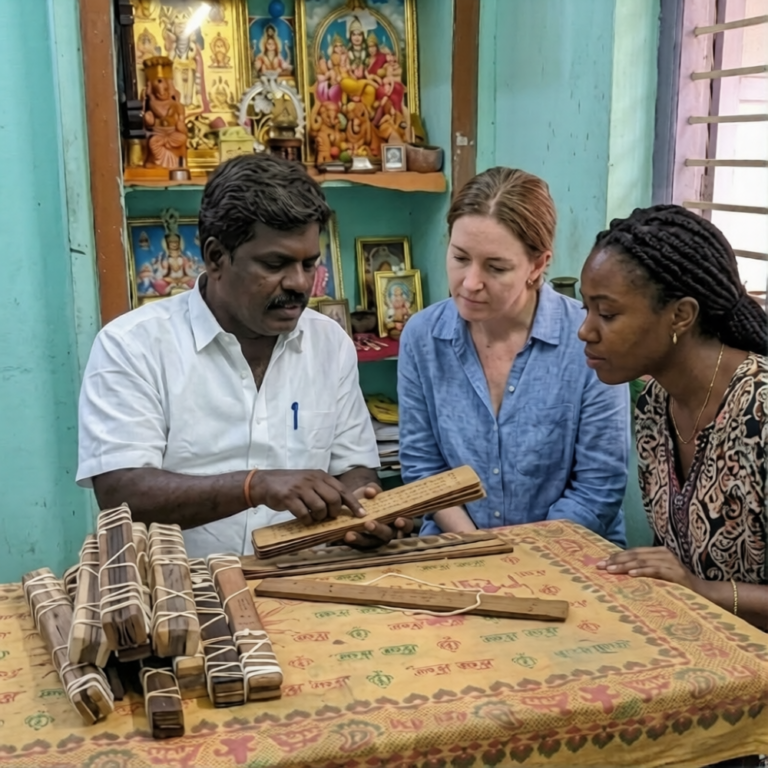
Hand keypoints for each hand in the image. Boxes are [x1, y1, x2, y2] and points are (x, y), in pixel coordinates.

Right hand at [250, 470, 365, 525]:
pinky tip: (304, 519)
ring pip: (320, 507)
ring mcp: (301, 488)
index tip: (361, 515)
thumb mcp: (311, 481)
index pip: (342, 490)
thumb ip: (325, 490)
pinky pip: (304, 513)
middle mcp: (313, 480)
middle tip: (328, 516)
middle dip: (334, 512)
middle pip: (334, 499)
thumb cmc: (292, 485)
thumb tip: (343, 505)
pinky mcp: (289, 497)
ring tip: (314, 517)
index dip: (354, 503)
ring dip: (319, 517)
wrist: (266, 483)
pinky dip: (307, 520)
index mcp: (321, 476)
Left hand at [342, 483, 414, 548]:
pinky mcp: (361, 545)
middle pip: (386, 535)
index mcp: (396, 519)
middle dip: (378, 530)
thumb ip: (373, 489)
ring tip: (350, 534)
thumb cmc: (369, 499)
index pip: (407, 525)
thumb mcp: (372, 491)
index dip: (405, 524)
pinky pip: (356, 547)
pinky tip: (342, 538)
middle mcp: (387, 533)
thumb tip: (370, 491)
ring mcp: (374, 541)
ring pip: (369, 543)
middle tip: (369, 524)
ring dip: (360, 539)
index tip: (398, 520)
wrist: (353, 503)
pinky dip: (349, 543)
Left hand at [596, 547, 696, 590]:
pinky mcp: (676, 574)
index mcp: (658, 552)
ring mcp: (671, 563)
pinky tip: (631, 575)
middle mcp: (664, 554)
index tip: (600, 563)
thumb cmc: (678, 585)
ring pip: (642, 562)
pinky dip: (642, 572)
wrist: (705, 594)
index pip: (634, 552)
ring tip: (611, 570)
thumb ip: (644, 570)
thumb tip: (619, 571)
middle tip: (600, 566)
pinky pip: (655, 571)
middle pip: (635, 555)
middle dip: (616, 561)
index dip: (616, 556)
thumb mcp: (659, 575)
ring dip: (624, 566)